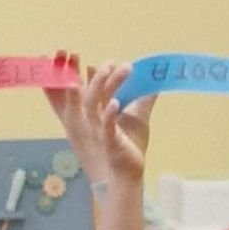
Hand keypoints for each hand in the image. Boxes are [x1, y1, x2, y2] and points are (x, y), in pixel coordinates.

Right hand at [48, 62, 146, 195]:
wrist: (128, 174)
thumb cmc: (128, 145)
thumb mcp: (137, 117)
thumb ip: (143, 98)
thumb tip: (155, 81)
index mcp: (93, 112)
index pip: (80, 88)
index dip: (74, 73)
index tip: (74, 55)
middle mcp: (91, 119)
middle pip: (82, 91)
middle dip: (77, 73)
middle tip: (82, 55)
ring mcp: (99, 130)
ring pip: (94, 103)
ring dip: (100, 84)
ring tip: (107, 67)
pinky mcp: (110, 142)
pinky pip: (107, 126)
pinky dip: (110, 114)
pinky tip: (115, 102)